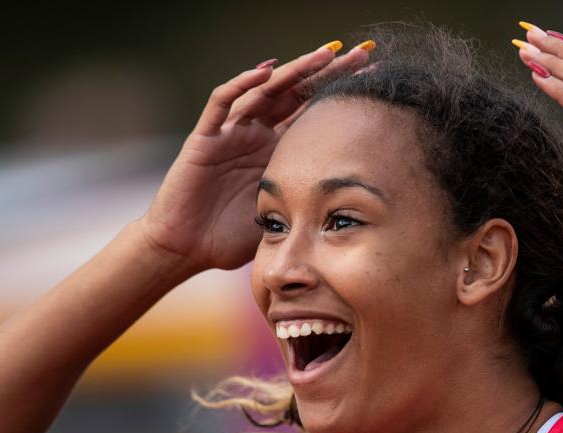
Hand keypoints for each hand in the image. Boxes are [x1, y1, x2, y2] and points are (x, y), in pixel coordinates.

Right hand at [135, 41, 372, 273]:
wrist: (187, 249)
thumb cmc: (230, 239)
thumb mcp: (282, 218)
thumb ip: (311, 206)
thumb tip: (355, 216)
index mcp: (278, 153)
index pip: (314, 114)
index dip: (340, 96)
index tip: (375, 83)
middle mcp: (257, 136)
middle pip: (296, 94)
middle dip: (327, 72)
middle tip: (362, 53)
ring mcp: (232, 133)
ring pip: (265, 91)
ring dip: (294, 71)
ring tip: (324, 54)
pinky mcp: (206, 138)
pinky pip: (221, 104)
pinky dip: (241, 85)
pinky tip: (265, 72)